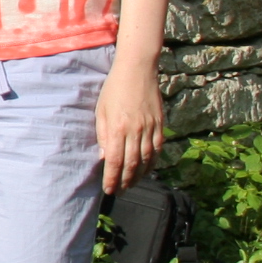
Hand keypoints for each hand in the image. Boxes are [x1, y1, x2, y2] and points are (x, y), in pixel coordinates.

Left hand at [96, 58, 163, 195]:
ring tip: (131, 185)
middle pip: (131, 164)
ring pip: (147, 159)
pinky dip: (153, 163)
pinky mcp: (161, 124)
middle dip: (124, 181)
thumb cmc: (113, 89)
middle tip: (118, 192)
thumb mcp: (100, 111)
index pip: (114, 161)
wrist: (137, 70)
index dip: (112, 178)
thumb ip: (102, 134)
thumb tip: (104, 157)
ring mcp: (151, 128)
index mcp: (118, 128)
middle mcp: (136, 131)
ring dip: (139, 176)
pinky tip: (147, 170)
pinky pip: (158, 149)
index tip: (108, 190)